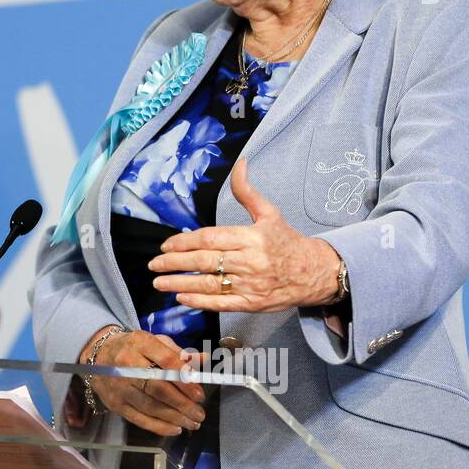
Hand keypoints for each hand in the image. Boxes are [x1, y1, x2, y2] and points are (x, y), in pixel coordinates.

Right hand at [80, 328, 206, 436]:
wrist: (98, 354)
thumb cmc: (133, 348)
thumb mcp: (155, 341)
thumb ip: (179, 353)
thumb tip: (204, 359)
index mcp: (140, 343)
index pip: (166, 361)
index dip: (185, 379)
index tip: (199, 394)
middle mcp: (127, 364)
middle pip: (158, 387)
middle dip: (182, 403)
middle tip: (200, 413)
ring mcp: (119, 386)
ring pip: (150, 406)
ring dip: (175, 417)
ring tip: (193, 423)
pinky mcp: (115, 403)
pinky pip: (139, 419)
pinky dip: (159, 426)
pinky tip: (176, 429)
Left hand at [147, 158, 342, 312]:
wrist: (314, 273)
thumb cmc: (287, 242)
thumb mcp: (269, 214)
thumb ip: (247, 192)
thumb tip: (239, 165)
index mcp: (251, 238)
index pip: (210, 238)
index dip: (184, 241)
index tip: (166, 245)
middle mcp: (249, 261)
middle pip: (205, 261)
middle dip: (175, 263)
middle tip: (154, 264)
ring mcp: (250, 284)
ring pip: (209, 284)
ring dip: (180, 283)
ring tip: (159, 282)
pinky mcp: (252, 303)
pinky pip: (222, 303)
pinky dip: (200, 301)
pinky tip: (182, 297)